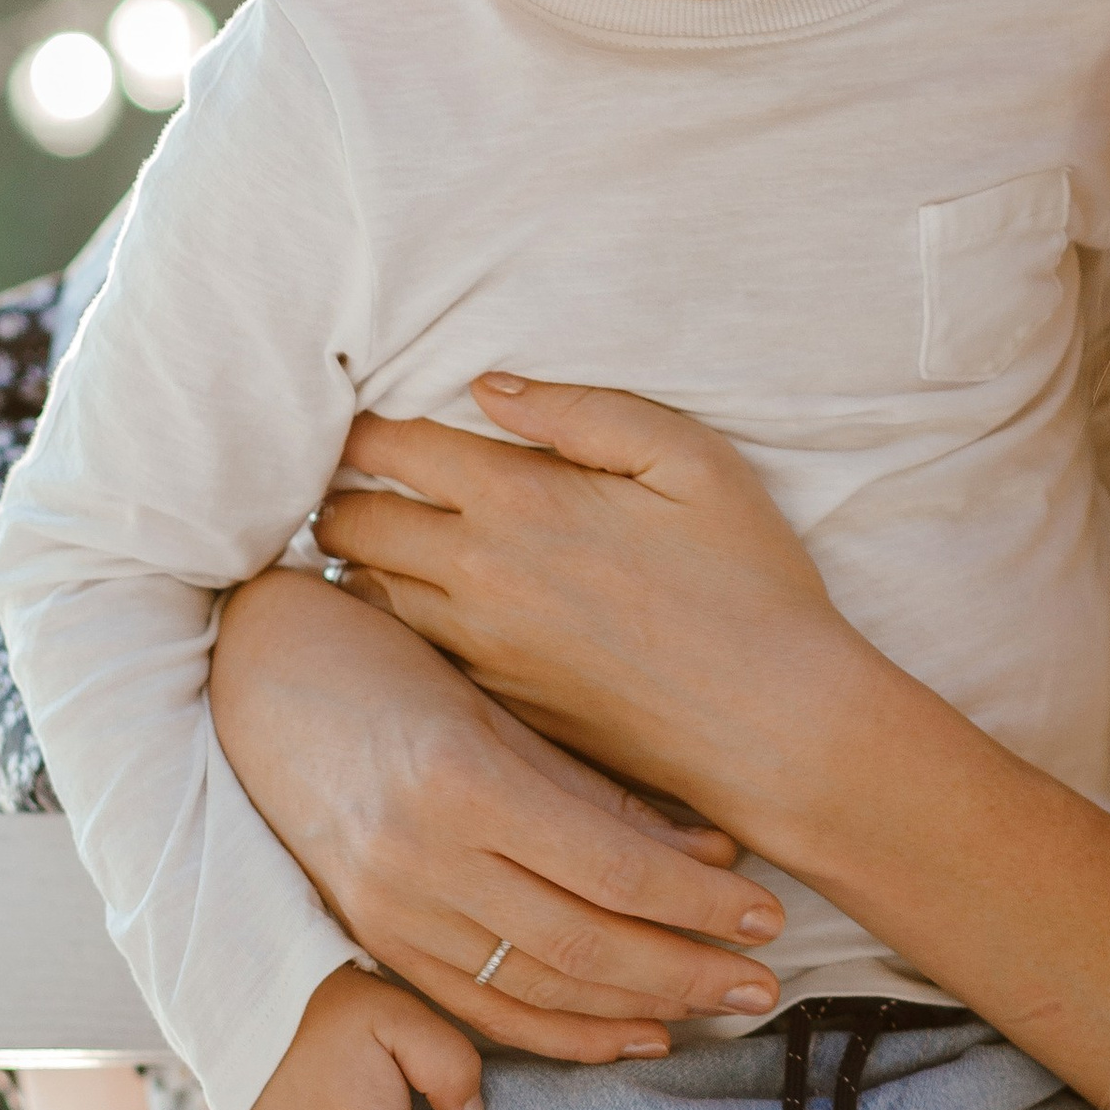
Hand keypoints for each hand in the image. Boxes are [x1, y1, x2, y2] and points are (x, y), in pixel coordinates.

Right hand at [212, 570, 786, 1052]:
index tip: (770, 914)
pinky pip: (478, 1011)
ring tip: (712, 1010)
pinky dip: (557, 1034)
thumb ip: (596, 788)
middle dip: (683, 971)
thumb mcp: (498, 707)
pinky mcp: (376, 942)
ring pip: (535, 989)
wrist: (255, 683)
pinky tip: (625, 1037)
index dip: (698, 901)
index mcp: (465, 780)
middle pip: (582, 943)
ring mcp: (393, 911)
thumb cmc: (392, 665)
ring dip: (633, 1011)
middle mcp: (424, 860)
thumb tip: (712, 851)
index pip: (610, 868)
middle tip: (762, 984)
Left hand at [308, 377, 869, 854]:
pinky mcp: (493, 702)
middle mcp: (477, 575)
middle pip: (349, 524)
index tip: (362, 419)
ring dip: (359, 561)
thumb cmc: (747, 580)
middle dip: (338, 492)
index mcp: (520, 500)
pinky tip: (419, 606)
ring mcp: (478, 649)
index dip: (362, 426)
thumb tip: (488, 387)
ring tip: (370, 537)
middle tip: (353, 477)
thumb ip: (582, 411)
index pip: (391, 447)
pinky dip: (394, 621)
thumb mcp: (689, 459)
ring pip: (366, 593)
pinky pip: (407, 651)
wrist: (770, 722)